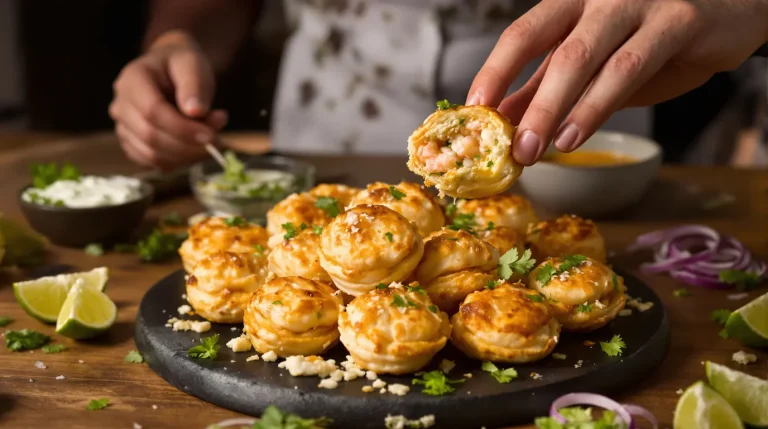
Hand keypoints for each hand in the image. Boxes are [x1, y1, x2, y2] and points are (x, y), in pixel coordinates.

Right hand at [110, 31, 227, 169]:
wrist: (172, 71)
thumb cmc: (182, 65)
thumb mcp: (192, 64)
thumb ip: (194, 85)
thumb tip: (195, 111)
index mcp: (132, 79)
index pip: (152, 111)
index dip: (182, 128)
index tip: (210, 135)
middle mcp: (121, 104)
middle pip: (150, 136)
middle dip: (188, 145)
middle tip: (218, 140)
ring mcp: (123, 126)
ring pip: (152, 154)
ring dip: (186, 155)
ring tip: (212, 140)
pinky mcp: (132, 143)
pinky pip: (154, 162)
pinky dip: (179, 161)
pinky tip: (197, 148)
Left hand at [467, 0, 767, 164]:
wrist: (733, 5)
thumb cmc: (657, 34)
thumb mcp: (596, 61)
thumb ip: (551, 84)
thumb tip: (504, 119)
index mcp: (572, 2)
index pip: (522, 34)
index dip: (494, 71)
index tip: (472, 109)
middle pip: (543, 43)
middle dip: (521, 99)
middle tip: (505, 147)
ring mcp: (635, 3)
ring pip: (581, 57)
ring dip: (554, 110)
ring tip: (536, 150)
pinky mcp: (675, 19)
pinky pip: (626, 67)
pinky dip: (596, 106)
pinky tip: (576, 135)